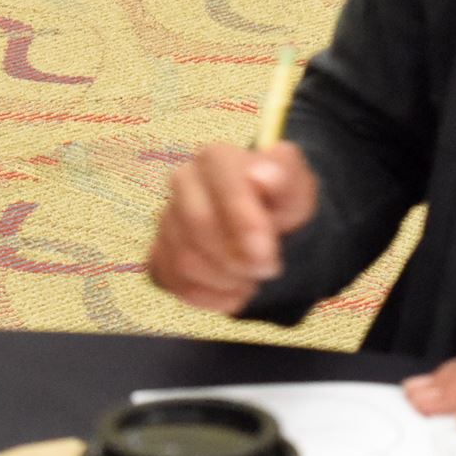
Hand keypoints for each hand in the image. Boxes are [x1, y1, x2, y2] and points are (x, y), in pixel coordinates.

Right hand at [147, 142, 319, 315]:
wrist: (266, 229)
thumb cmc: (280, 205)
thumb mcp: (297, 191)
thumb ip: (286, 178)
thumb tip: (262, 176)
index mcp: (216, 158)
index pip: (222, 187)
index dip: (244, 223)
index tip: (267, 254)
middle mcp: (183, 181)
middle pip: (198, 224)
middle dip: (236, 257)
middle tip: (266, 269)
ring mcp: (166, 219)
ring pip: (184, 259)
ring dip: (226, 279)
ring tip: (251, 277)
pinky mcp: (158, 254)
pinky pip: (173, 282)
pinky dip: (210, 296)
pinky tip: (233, 289)